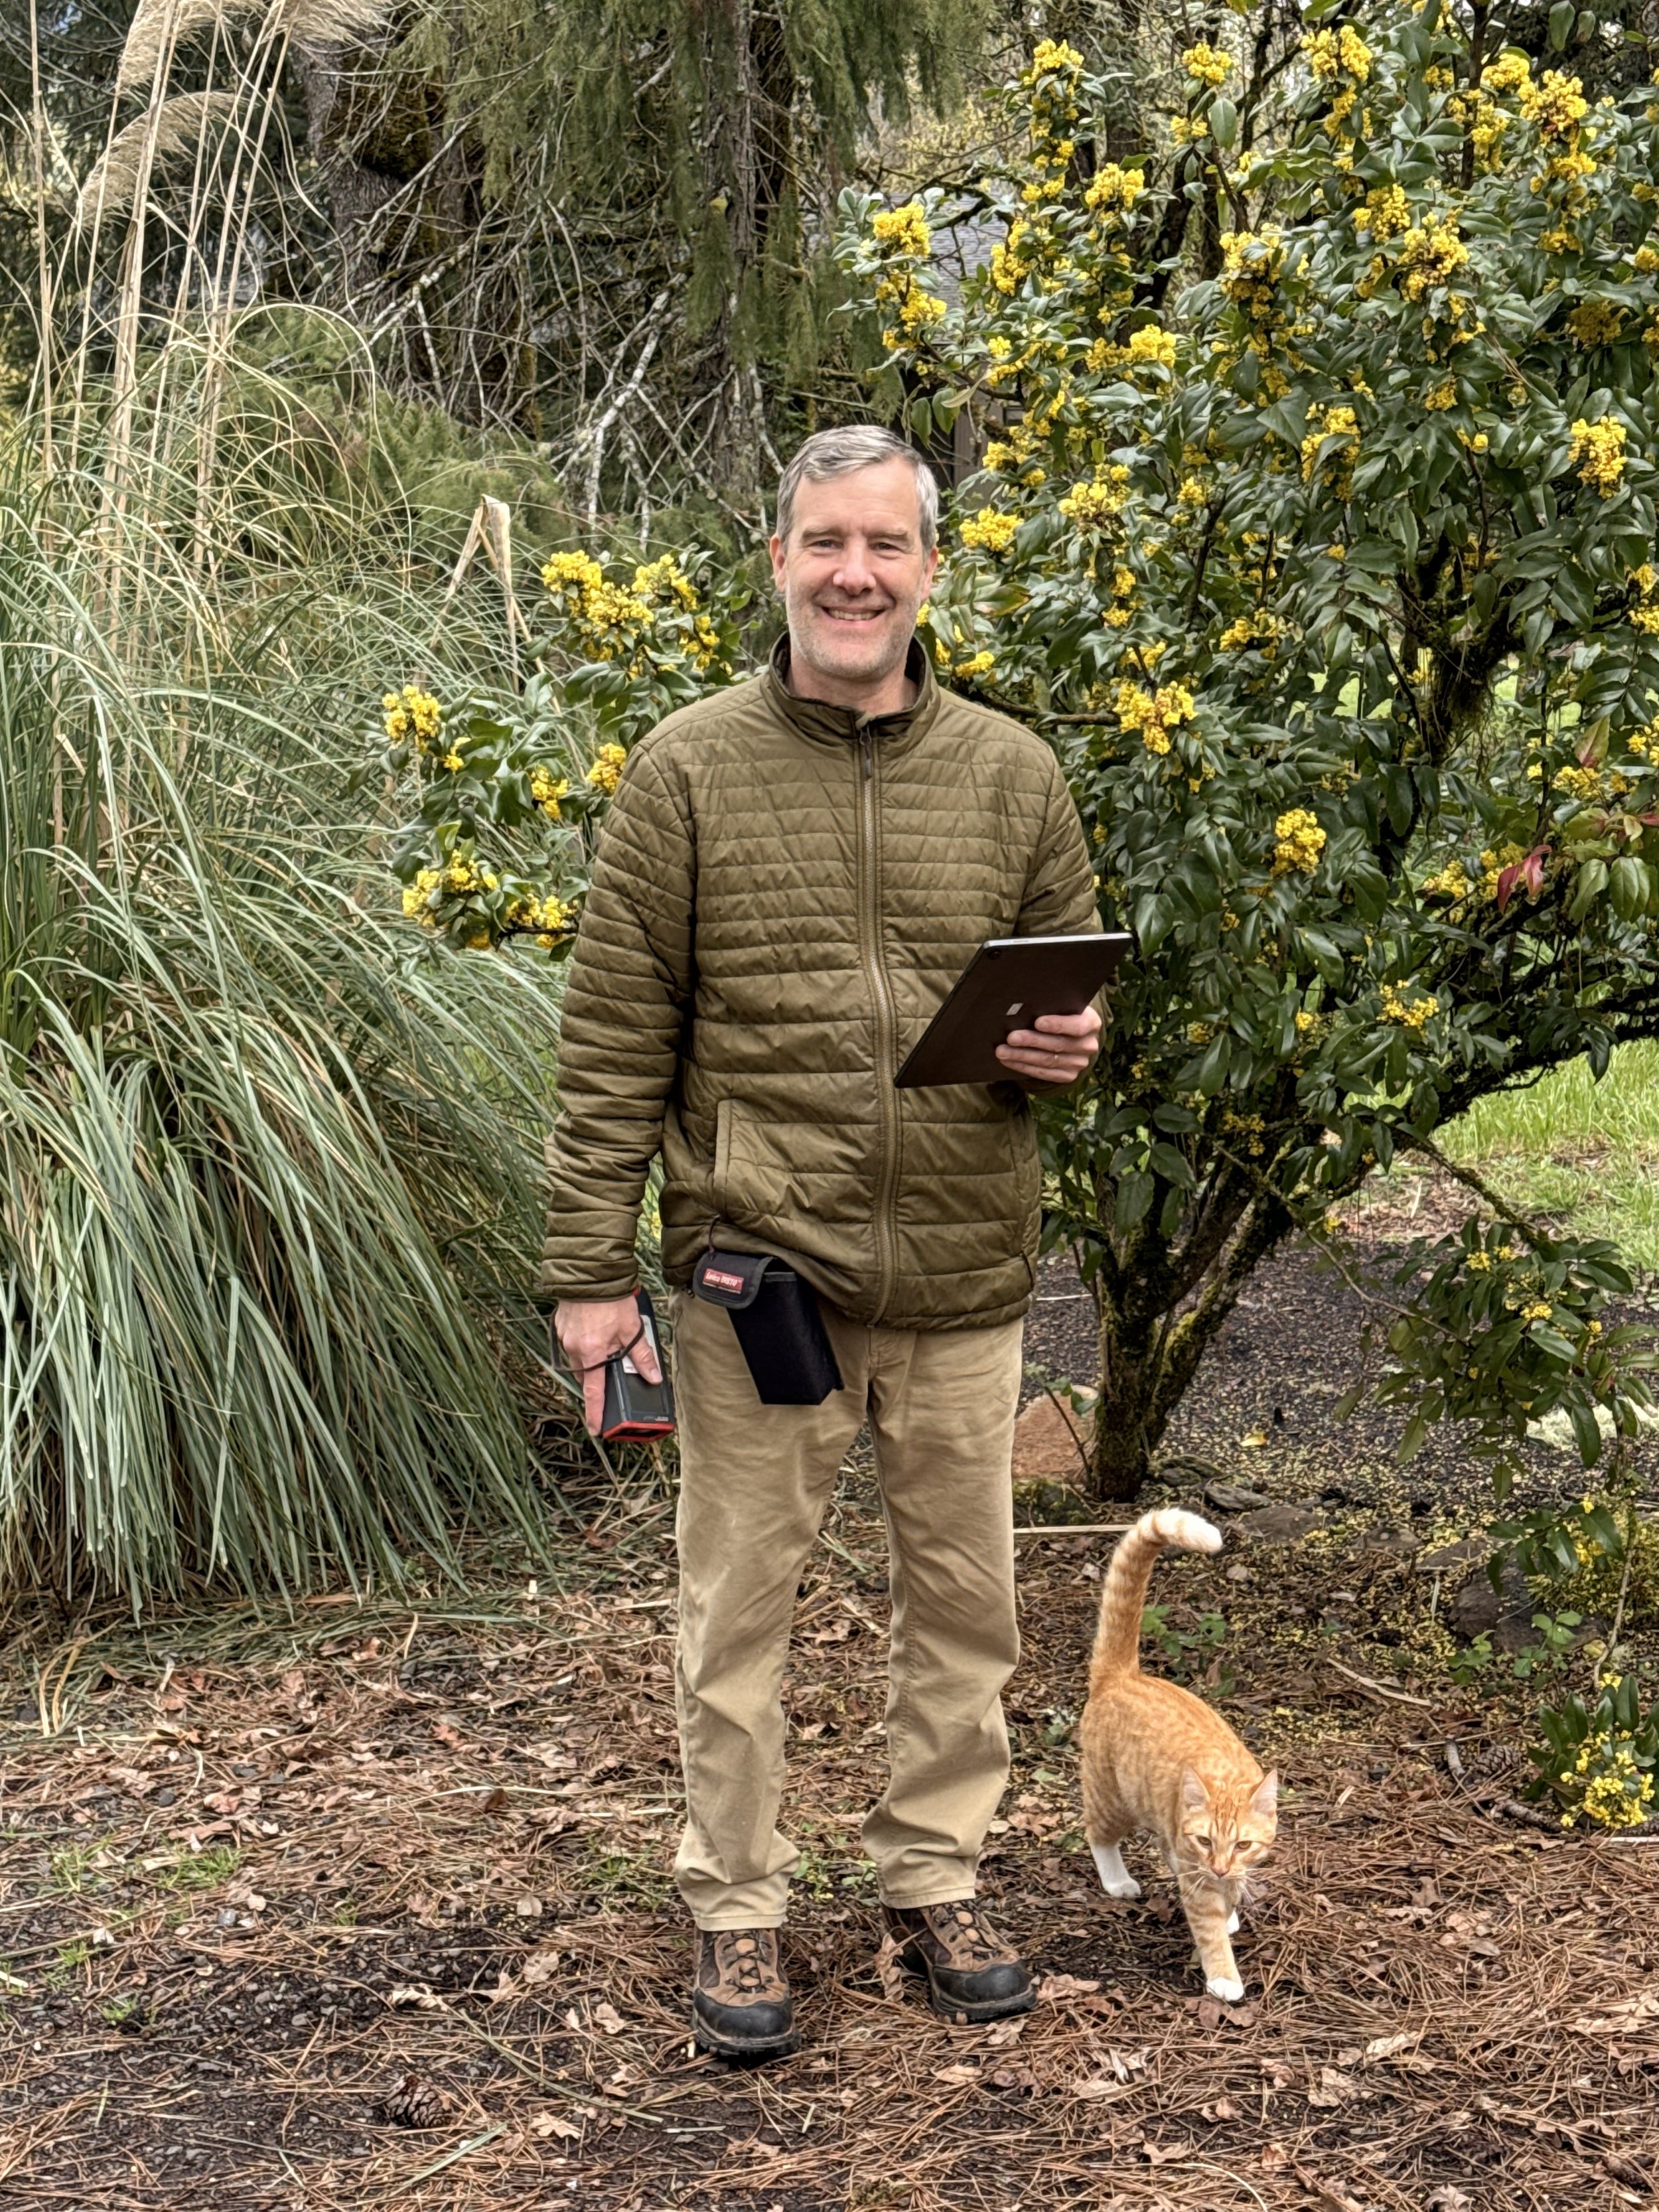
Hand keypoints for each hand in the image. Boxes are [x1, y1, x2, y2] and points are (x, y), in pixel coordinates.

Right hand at [554, 1295, 662, 1433]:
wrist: (589, 1274)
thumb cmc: (611, 1301)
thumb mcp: (632, 1329)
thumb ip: (642, 1356)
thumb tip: (653, 1377)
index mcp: (592, 1355)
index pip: (594, 1393)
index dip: (595, 1413)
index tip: (596, 1429)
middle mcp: (574, 1350)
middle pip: (586, 1374)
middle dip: (597, 1375)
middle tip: (610, 1367)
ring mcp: (565, 1338)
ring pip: (579, 1357)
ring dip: (591, 1355)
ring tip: (606, 1339)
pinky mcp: (561, 1326)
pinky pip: (572, 1342)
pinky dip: (584, 1340)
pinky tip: (595, 1327)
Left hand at [995, 1004, 1103, 1086]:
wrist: (1073, 1035)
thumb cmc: (1063, 1014)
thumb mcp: (1064, 1006)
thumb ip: (1052, 1005)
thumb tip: (1024, 1004)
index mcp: (1091, 1023)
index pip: (1077, 1026)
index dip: (1057, 1025)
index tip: (1038, 1022)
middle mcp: (1088, 1046)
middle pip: (1058, 1045)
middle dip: (1032, 1041)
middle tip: (1011, 1037)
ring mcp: (1079, 1063)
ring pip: (1047, 1061)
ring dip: (1022, 1056)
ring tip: (1002, 1051)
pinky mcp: (1068, 1076)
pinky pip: (1043, 1074)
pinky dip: (1023, 1067)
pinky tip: (1009, 1061)